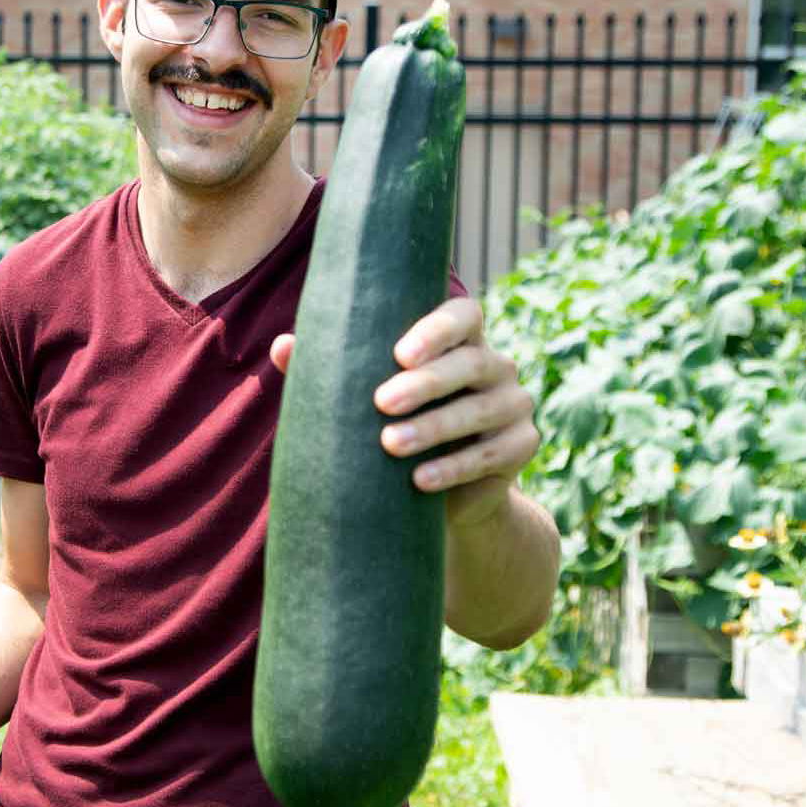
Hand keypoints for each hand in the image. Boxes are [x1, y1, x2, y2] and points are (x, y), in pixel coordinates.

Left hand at [269, 297, 536, 526]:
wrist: (443, 491)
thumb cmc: (392, 424)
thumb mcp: (363, 397)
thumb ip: (332, 368)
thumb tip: (282, 346)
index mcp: (462, 338)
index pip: (463, 315)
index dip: (436, 330)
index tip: (398, 353)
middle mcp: (496, 364)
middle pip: (471, 363)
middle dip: (425, 384)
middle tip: (381, 402)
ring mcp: (515, 404)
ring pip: (480, 411)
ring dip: (434, 428)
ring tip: (391, 444)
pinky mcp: (523, 444)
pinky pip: (492, 455)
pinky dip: (453, 468)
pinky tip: (420, 480)